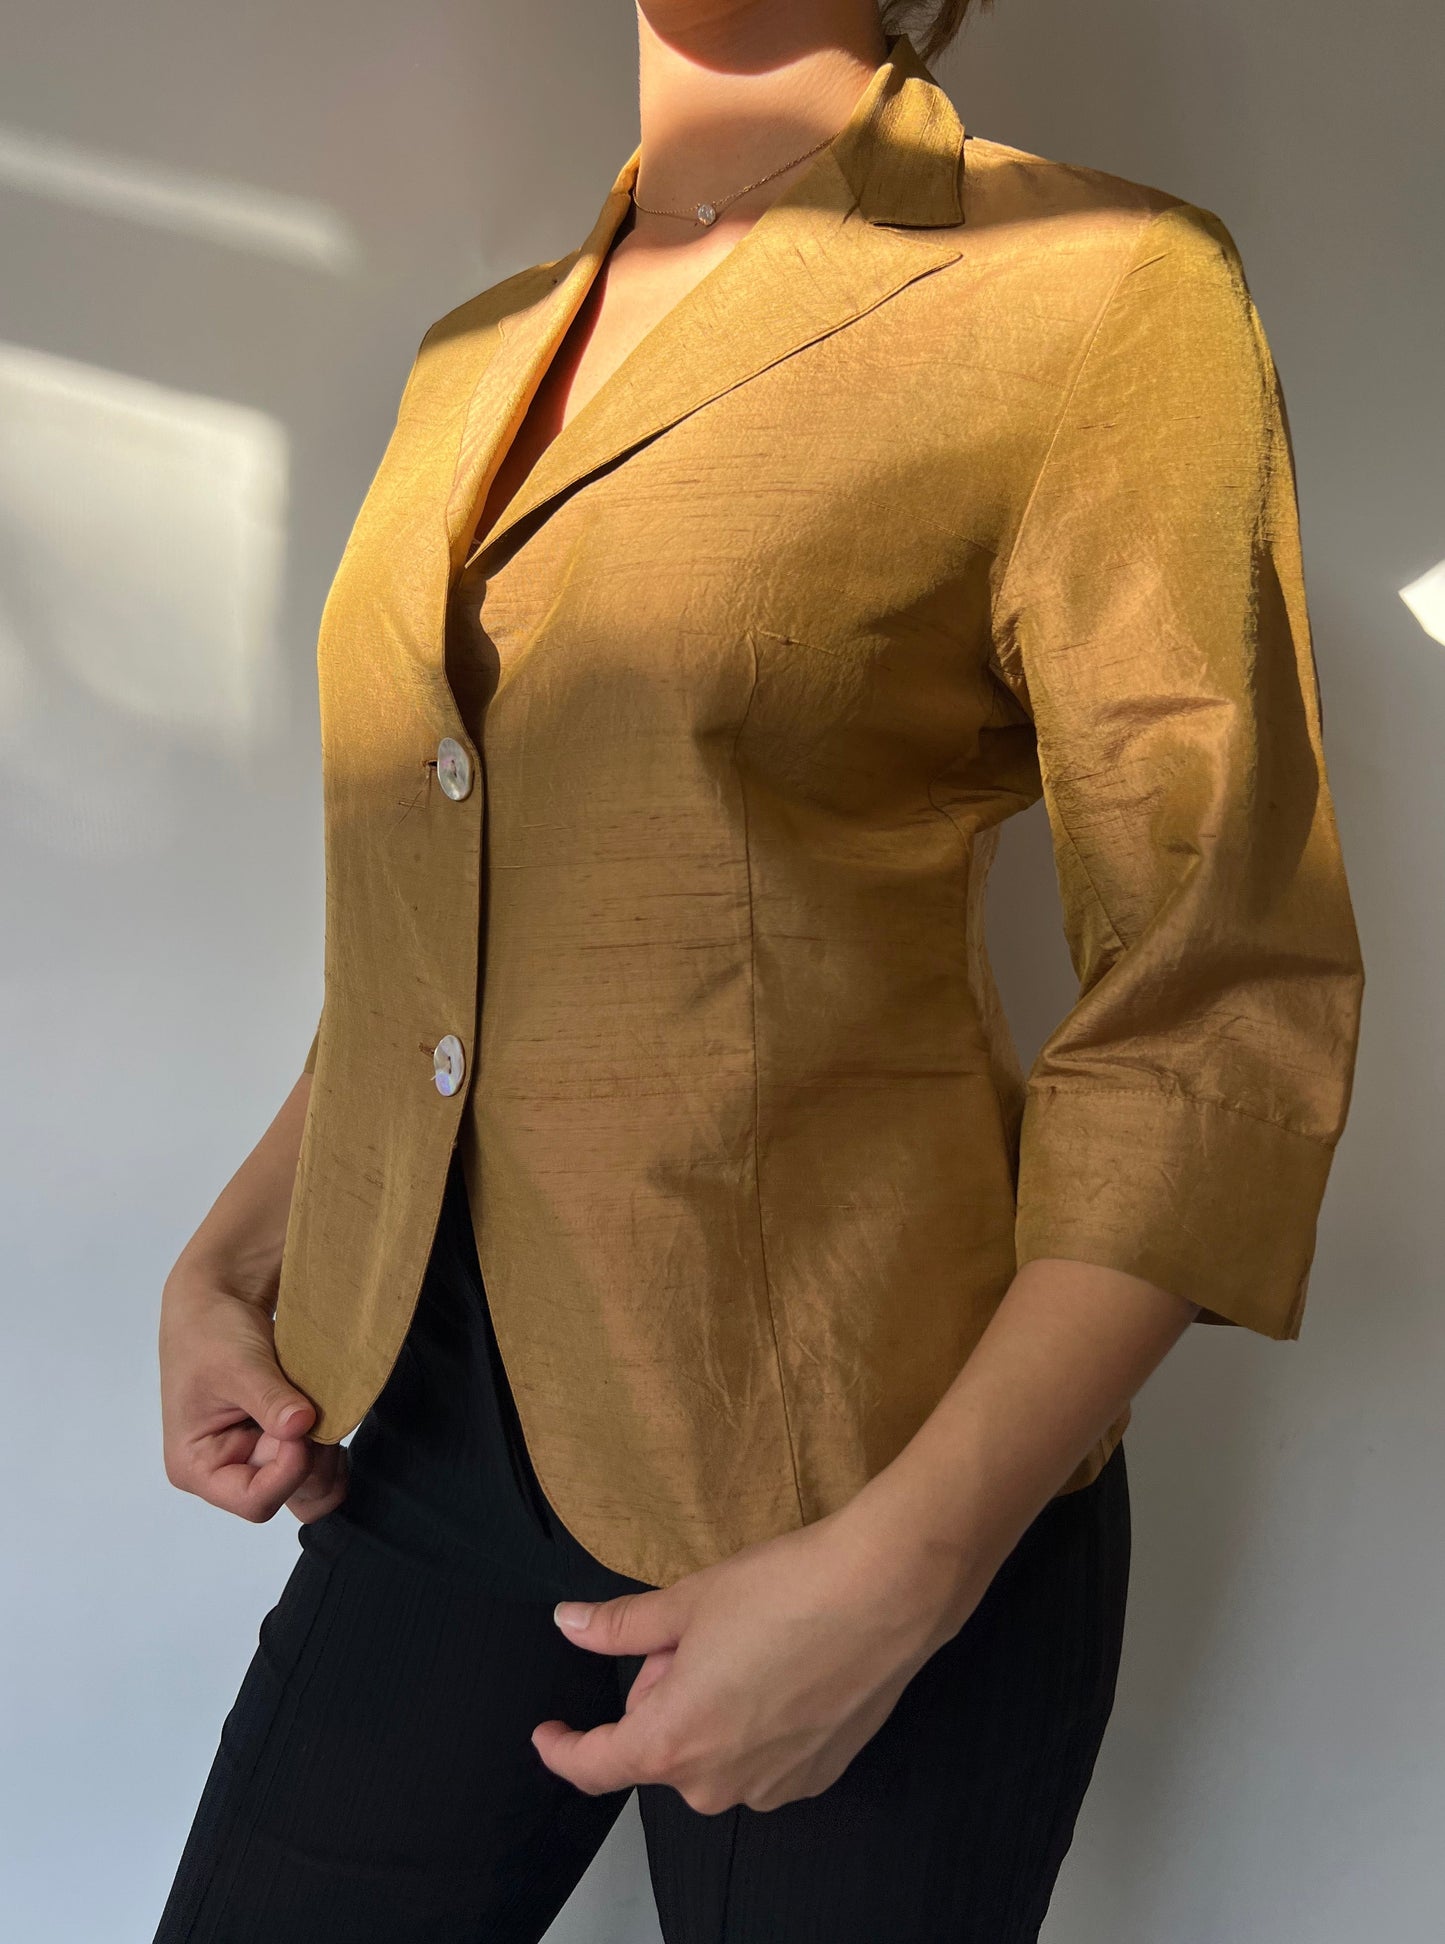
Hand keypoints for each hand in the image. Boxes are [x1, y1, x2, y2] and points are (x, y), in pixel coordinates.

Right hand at [159, 1278, 347, 1524]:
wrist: (219, 1302)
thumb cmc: (209, 1333)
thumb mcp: (238, 1366)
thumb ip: (270, 1400)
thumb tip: (302, 1426)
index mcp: (196, 1466)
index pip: (255, 1501)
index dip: (289, 1470)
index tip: (302, 1426)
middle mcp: (225, 1472)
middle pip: (287, 1497)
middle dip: (312, 1462)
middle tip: (320, 1415)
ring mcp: (255, 1458)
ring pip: (308, 1486)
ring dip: (325, 1454)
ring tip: (322, 1411)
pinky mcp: (277, 1442)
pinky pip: (314, 1464)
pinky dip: (328, 1444)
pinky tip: (329, 1415)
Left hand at [531, 1507, 968, 1814]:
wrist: (886, 1592)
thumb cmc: (783, 1590)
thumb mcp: (688, 1599)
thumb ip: (620, 1626)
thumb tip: (568, 1625)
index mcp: (673, 1742)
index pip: (596, 1766)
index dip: (563, 1749)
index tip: (549, 1733)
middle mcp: (718, 1784)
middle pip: (662, 1745)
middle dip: (663, 1693)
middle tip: (694, 1632)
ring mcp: (772, 1787)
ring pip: (713, 1752)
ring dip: (711, 1710)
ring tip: (748, 1642)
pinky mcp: (818, 1776)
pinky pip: (761, 1758)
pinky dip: (757, 1722)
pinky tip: (785, 1668)